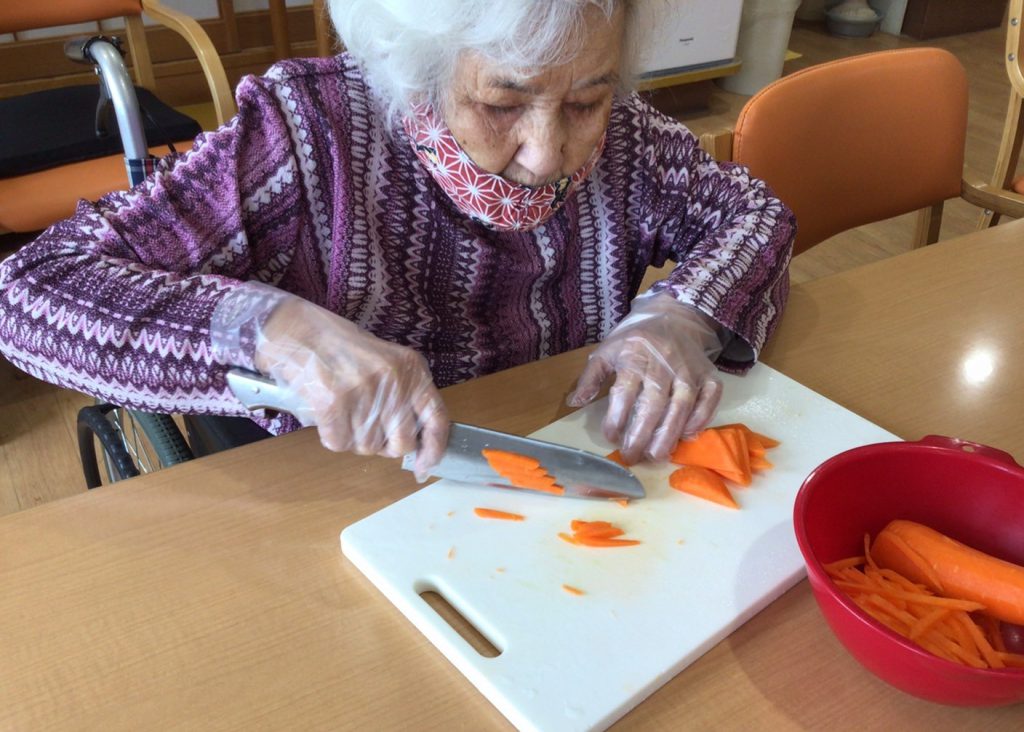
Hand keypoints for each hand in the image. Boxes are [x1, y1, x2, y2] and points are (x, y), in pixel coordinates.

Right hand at [213, 286, 447, 474]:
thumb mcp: (387, 363)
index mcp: (412, 369)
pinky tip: (327, 413)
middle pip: (401, 443)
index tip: (423, 466)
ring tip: (343, 411)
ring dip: (353, 438)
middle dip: (384, 446)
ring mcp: (365, 391)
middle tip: (366, 428)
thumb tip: (414, 444)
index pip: (437, 418)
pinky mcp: (334, 401)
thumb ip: (404, 397)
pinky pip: (339, 443)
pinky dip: (331, 436)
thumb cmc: (341, 349)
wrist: (298, 331)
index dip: (433, 449)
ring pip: (368, 447)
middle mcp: (394, 380)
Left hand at [567, 294, 724, 463]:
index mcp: (635, 356)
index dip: (617, 418)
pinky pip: (709, 399)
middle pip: (654, 404)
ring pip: (682, 405)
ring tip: (657, 456)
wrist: (673, 318)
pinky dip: (701, 418)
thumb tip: (574, 402)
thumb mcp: (607, 351)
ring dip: (670, 433)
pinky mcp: (709, 375)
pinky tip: (687, 436)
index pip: (625, 392)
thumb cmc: (635, 340)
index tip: (611, 438)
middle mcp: (664, 363)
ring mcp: (689, 369)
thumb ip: (590, 377)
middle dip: (642, 434)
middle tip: (633, 457)